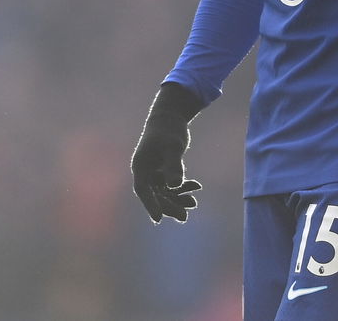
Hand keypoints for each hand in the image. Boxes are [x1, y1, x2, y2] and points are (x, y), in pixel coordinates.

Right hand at [131, 83, 203, 222]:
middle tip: (184, 216)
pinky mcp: (163, 171)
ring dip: (178, 199)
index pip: (143, 190)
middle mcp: (145, 172)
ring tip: (194, 203)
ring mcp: (154, 173)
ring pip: (165, 193)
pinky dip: (183, 188)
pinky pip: (172, 186)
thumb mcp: (173, 147)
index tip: (158, 219)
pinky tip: (197, 187)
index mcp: (141, 166)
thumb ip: (173, 166)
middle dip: (169, 206)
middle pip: (155, 195)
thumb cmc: (169, 130)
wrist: (171, 118)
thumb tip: (174, 186)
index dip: (150, 205)